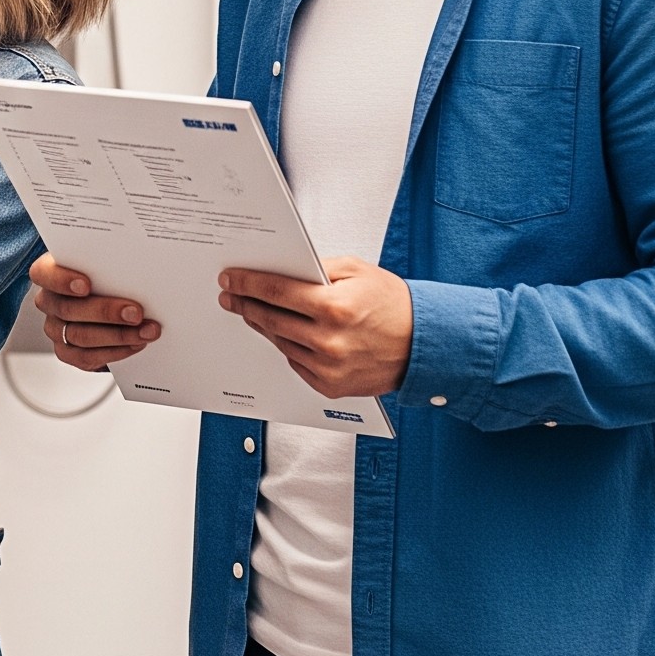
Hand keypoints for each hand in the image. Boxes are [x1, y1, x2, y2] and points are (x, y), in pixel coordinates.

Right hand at [28, 252, 159, 372]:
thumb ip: (109, 262)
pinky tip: (136, 344)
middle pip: (68, 309)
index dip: (62, 280)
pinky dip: (116, 351)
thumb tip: (139, 263)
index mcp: (49, 272)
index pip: (43, 274)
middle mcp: (48, 301)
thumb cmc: (104, 275)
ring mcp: (55, 329)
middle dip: (106, 312)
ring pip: (80, 336)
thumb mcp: (104, 263)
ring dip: (118, 335)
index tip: (86, 285)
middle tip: (136, 313)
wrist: (107, 303)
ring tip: (146, 331)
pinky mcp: (67, 352)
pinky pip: (87, 357)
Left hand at [218, 256, 413, 398]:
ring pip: (280, 342)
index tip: (230, 278)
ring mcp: (328, 368)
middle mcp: (328, 341)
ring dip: (262, 325)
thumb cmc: (393, 304)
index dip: (248, 284)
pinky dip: (286, 346)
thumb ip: (317, 269)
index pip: (276, 292)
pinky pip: (295, 363)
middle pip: (270, 319)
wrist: (424, 344)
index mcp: (334, 307)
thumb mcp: (356, 271)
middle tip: (230, 295)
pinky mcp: (331, 386)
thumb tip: (282, 269)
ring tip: (251, 311)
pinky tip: (281, 332)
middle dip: (245, 304)